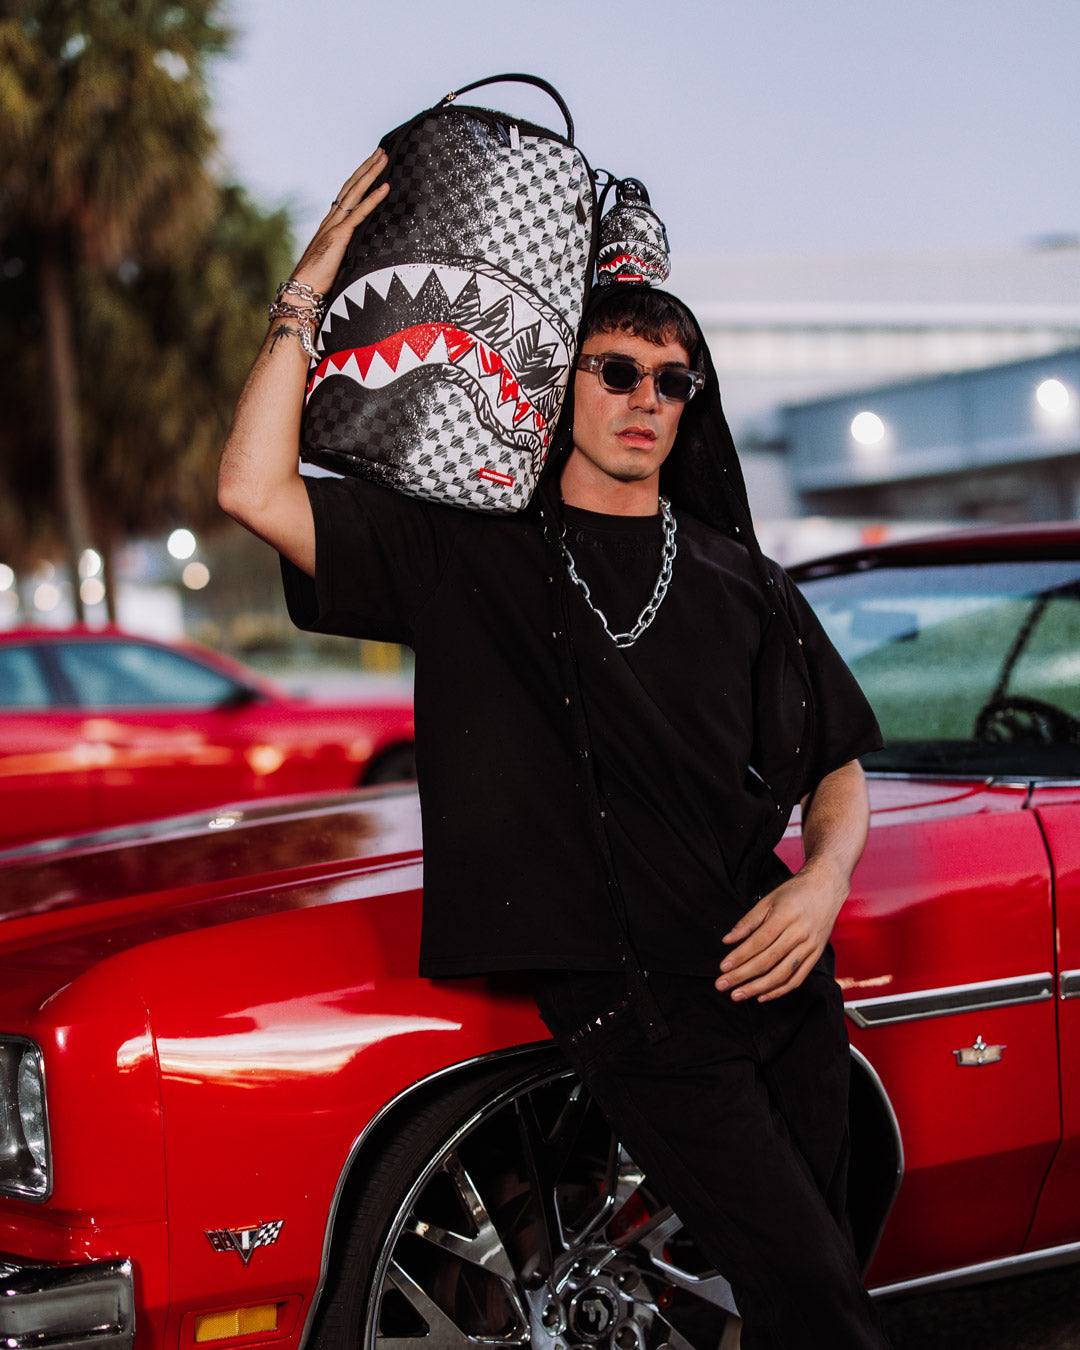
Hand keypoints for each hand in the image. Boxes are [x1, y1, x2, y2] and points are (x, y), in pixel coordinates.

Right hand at [291, 149, 388, 295]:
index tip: (371, 165)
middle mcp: (331, 221)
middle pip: (351, 187)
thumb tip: (359, 257)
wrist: (302, 291)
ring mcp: (334, 226)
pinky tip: (385, 188)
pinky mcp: (339, 237)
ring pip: (355, 193)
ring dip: (370, 174)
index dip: (359, 179)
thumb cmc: (318, 283)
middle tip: (381, 152)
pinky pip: (359, 214)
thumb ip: (346, 254)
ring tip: (383, 158)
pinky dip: (373, 199)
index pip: (346, 196)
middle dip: (366, 168)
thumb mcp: (335, 263)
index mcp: (330, 225)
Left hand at [714, 859, 847, 1001]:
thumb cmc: (795, 892)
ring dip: (758, 988)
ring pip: (782, 974)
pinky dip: (780, 990)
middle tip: (722, 985)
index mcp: (785, 916)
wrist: (826, 888)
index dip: (739, 957)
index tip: (723, 968)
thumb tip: (727, 941)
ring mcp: (810, 946)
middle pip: (767, 961)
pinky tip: (762, 995)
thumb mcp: (768, 900)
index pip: (758, 942)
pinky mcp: (816, 955)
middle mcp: (799, 933)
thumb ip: (748, 922)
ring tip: (738, 994)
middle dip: (743, 976)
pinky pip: (798, 978)